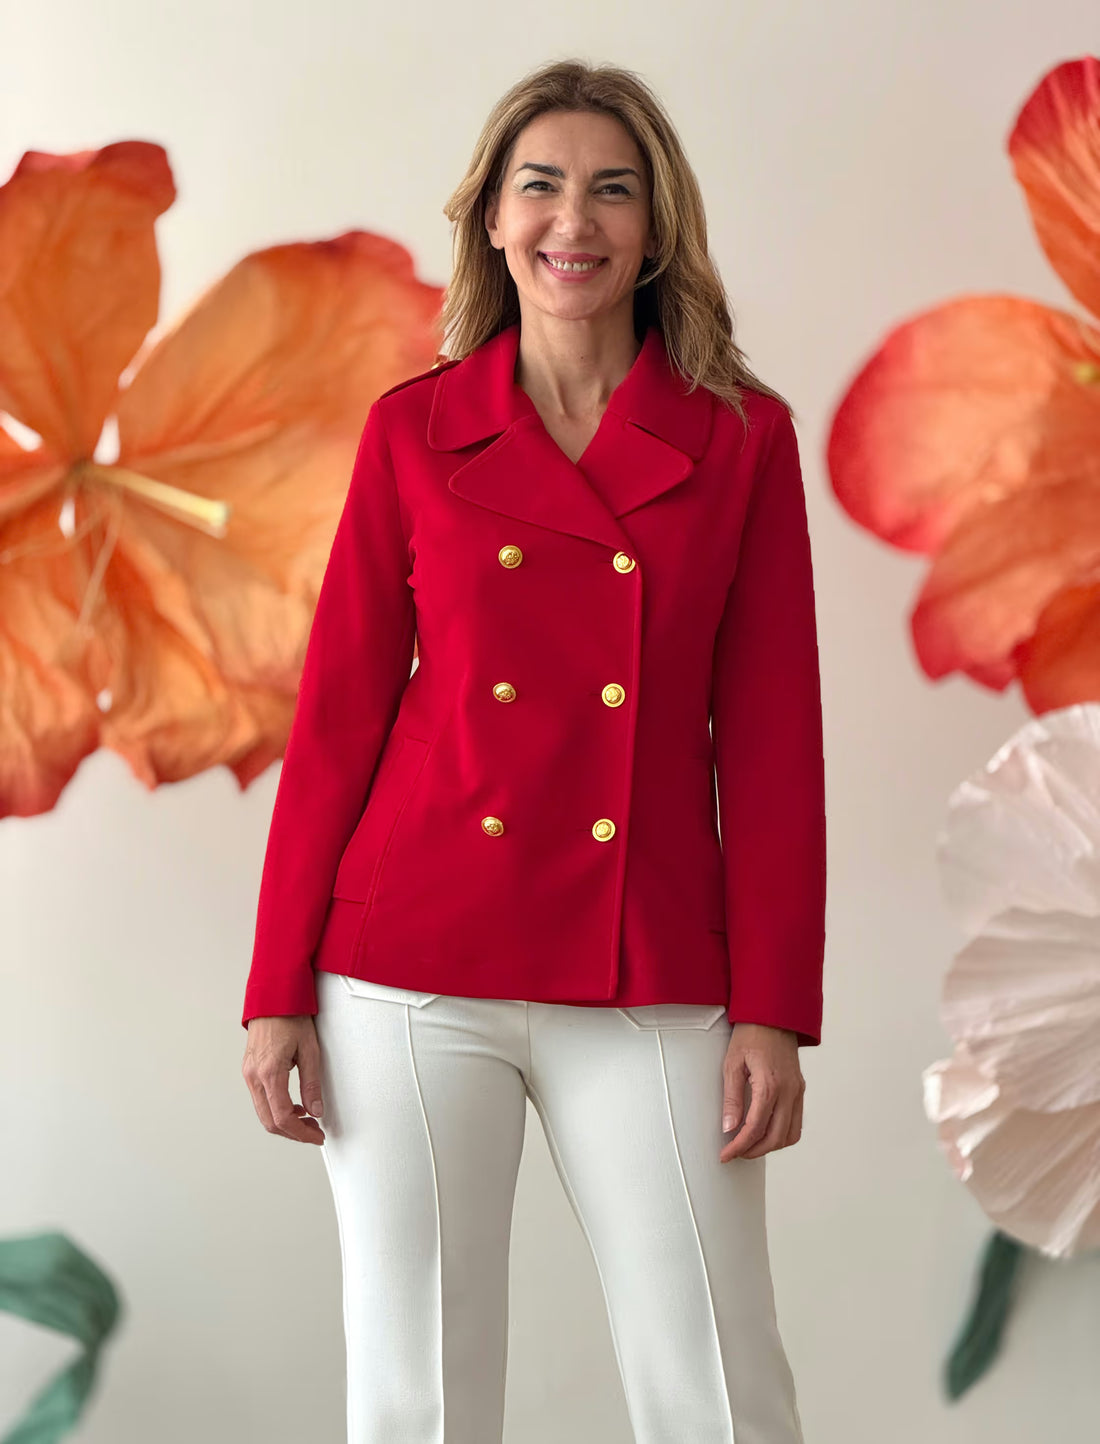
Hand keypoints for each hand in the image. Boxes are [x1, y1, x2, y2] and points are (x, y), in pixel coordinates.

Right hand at [242, 1015, 325, 1143]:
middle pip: (269, 1120)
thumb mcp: (310, 1049)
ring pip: (263, 1112)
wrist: (272, 996)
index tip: (315, 1135)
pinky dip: (275, 1109)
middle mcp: (254, 1076)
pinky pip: (260, 1099)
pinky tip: (293, 1105)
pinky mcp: (249, 1070)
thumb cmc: (291, 1016)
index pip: (282, 1117)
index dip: (300, 1132)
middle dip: (292, 1132)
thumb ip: (312, 1083)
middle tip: (313, 1132)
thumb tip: (316, 1110)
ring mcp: (248, 1073)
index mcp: (269, 1072)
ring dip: (284, 1122)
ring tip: (307, 1119)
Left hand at [719, 1022, 803, 1161]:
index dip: (739, 1147)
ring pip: (790, 1135)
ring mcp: (798, 1091)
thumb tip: (728, 1128)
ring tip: (749, 1145)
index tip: (725, 1155)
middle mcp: (789, 1092)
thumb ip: (731, 1098)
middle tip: (735, 1153)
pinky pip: (797, 1122)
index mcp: (769, 1085)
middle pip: (775, 1138)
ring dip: (770, 1146)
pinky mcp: (800, 1089)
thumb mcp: (732, 1064)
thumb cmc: (750, 1035)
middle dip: (753, 1151)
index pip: (754, 1129)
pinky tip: (766, 1132)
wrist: (773, 1015)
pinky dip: (783, 1135)